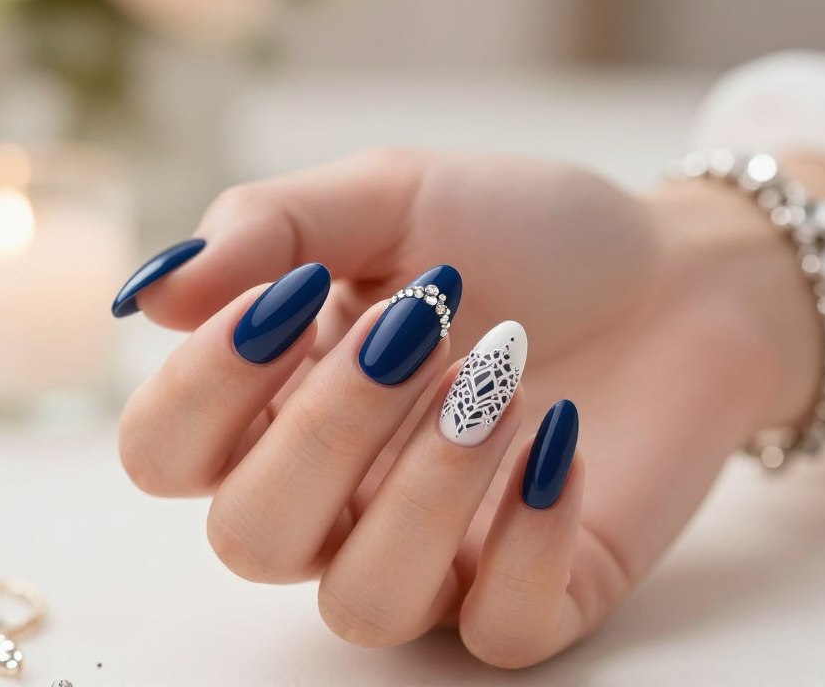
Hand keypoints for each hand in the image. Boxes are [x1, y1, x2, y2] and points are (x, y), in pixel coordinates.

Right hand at [117, 148, 824, 667]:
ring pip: (364, 601)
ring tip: (503, 378)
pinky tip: (561, 439)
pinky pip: (499, 628)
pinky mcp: (539, 587)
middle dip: (327, 427)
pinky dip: (529, 538)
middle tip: (424, 325)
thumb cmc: (524, 230)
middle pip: (251, 540)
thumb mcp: (391, 195)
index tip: (292, 294)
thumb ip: (270, 228)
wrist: (676, 271)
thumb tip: (147, 292)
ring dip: (426, 485)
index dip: (204, 386)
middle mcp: (343, 494)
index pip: (167, 452)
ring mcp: (439, 551)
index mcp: (286, 399)